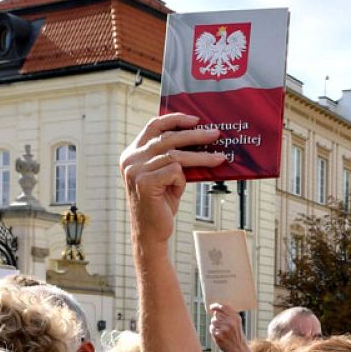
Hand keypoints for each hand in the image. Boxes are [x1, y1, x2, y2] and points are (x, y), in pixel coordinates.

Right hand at [120, 114, 226, 246]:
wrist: (151, 232)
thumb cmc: (161, 203)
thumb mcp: (166, 175)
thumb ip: (172, 157)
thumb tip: (200, 138)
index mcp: (132, 153)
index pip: (153, 126)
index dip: (175, 119)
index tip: (195, 119)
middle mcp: (130, 159)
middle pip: (168, 138)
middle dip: (195, 135)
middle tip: (216, 135)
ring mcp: (135, 170)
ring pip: (176, 155)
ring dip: (201, 156)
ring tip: (220, 157)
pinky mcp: (145, 183)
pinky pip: (175, 172)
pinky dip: (183, 180)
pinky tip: (179, 190)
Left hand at [208, 303, 247, 351]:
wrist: (238, 349)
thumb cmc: (236, 335)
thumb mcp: (237, 323)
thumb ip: (229, 316)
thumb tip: (215, 310)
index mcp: (236, 317)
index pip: (223, 307)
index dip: (215, 306)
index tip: (211, 307)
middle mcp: (230, 322)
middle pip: (216, 315)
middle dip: (216, 319)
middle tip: (220, 326)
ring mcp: (224, 328)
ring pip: (213, 321)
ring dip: (215, 325)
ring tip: (221, 331)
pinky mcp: (218, 335)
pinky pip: (211, 328)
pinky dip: (213, 331)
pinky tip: (219, 336)